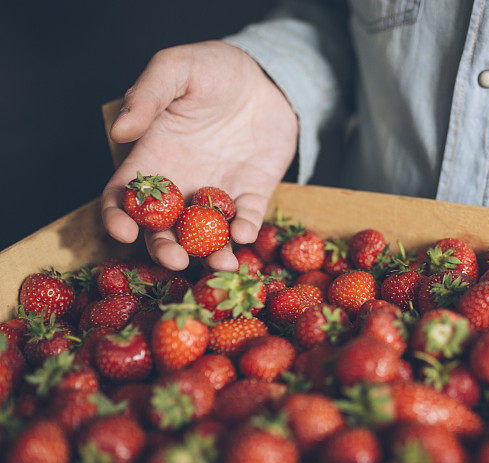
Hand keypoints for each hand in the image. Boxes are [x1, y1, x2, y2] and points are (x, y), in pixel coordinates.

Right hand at [102, 41, 297, 270]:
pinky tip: (245, 233)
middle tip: (176, 259)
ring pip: (205, 236)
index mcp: (152, 158)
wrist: (266, 76)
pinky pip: (245, 219)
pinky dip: (245, 231)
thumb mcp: (177, 68)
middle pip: (162, 229)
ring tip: (220, 263)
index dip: (117, 218)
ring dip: (209, 254)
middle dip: (165, 249)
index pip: (122, 198)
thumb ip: (148, 96)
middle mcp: (180, 184)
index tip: (123, 233)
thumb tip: (121, 132)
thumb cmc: (214, 68)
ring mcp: (215, 193)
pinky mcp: (251, 194)